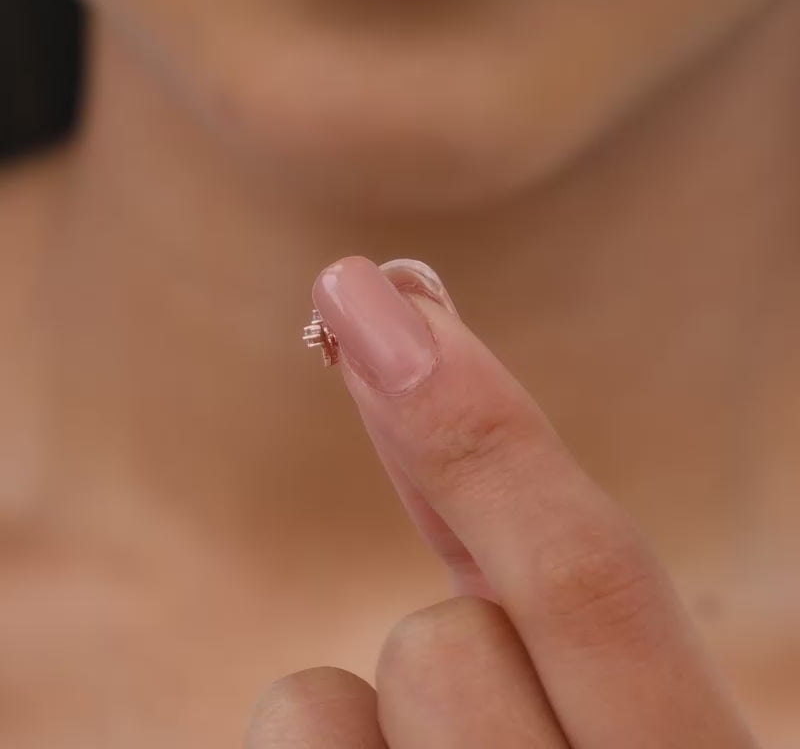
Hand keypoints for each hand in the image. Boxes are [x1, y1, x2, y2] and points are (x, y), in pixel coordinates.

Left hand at [246, 256, 756, 748]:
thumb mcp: (609, 696)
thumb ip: (535, 564)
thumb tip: (407, 350)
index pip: (593, 575)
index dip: (482, 423)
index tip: (378, 293)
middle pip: (446, 647)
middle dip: (432, 610)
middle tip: (452, 603)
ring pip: (334, 704)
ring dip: (378, 716)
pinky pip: (288, 739)